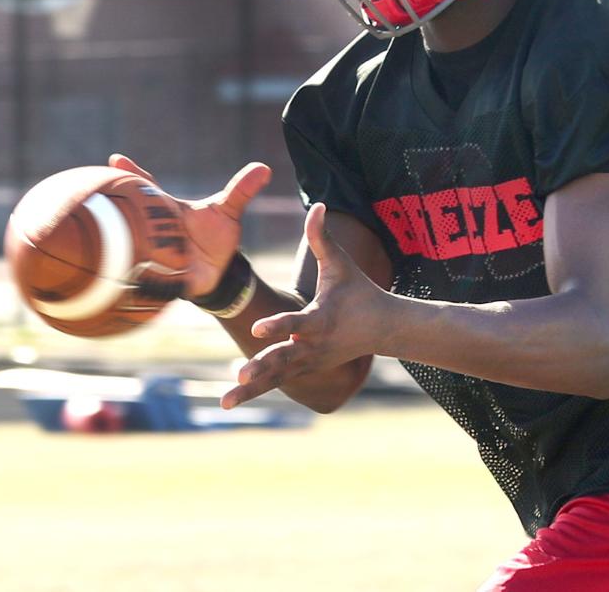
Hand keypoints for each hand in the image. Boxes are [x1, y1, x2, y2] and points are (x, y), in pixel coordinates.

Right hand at [108, 153, 270, 298]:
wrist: (216, 273)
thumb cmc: (215, 236)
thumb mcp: (227, 211)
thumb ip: (241, 191)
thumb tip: (264, 168)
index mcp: (166, 209)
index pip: (147, 190)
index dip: (133, 175)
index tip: (117, 159)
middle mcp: (153, 229)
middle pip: (131, 218)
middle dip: (123, 211)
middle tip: (109, 195)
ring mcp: (152, 253)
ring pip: (131, 247)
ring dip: (129, 244)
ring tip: (121, 238)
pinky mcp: (159, 279)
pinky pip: (143, 278)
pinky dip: (140, 277)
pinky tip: (132, 276)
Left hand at [221, 202, 390, 408]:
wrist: (384, 327)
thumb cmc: (360, 290)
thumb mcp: (340, 264)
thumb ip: (321, 237)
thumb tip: (317, 204)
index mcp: (321, 319)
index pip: (296, 323)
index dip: (278, 326)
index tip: (257, 330)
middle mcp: (313, 345)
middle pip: (283, 359)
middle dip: (261, 368)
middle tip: (239, 375)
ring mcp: (310, 362)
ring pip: (276, 378)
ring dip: (250, 390)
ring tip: (224, 403)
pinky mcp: (306, 370)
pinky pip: (278, 382)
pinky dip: (256, 391)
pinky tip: (232, 399)